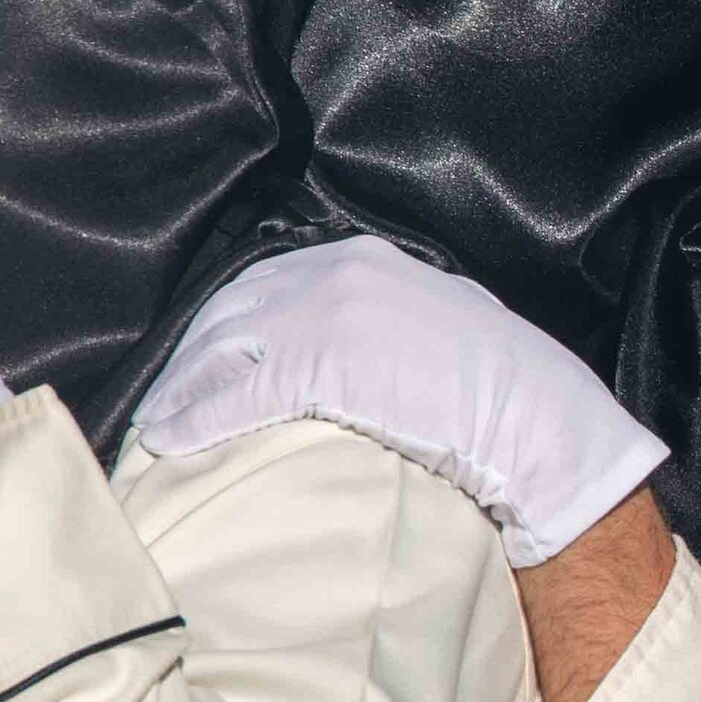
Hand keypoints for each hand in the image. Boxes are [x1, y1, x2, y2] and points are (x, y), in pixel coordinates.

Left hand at [133, 238, 667, 567]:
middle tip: (165, 402)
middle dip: (193, 359)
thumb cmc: (504, 392)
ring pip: (225, 348)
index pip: (266, 284)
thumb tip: (353, 354)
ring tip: (159, 428)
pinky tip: (173, 441)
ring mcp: (328, 316)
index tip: (202, 365)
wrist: (541, 425)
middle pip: (233, 311)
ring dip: (183, 391)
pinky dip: (198, 418)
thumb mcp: (441, 328)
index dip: (227, 329)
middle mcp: (339, 274)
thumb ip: (386, 323)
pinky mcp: (321, 366)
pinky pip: (238, 393)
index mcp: (367, 260)